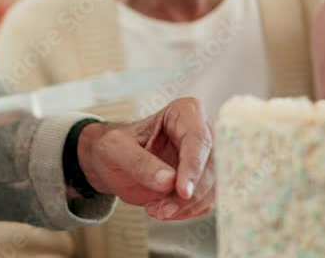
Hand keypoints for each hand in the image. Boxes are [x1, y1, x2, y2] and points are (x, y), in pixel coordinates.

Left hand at [76, 97, 213, 219]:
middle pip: (211, 167)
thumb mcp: (116, 148)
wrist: (112, 162)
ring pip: (212, 188)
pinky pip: (205, 202)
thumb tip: (168, 180)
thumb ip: (139, 161)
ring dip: (185, 206)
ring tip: (155, 209)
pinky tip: (163, 209)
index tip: (183, 191)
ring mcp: (206, 159)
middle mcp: (203, 133)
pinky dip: (186, 212)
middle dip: (187, 195)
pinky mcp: (203, 182)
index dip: (193, 167)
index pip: (198, 139)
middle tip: (160, 208)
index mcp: (185, 112)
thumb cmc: (114, 146)